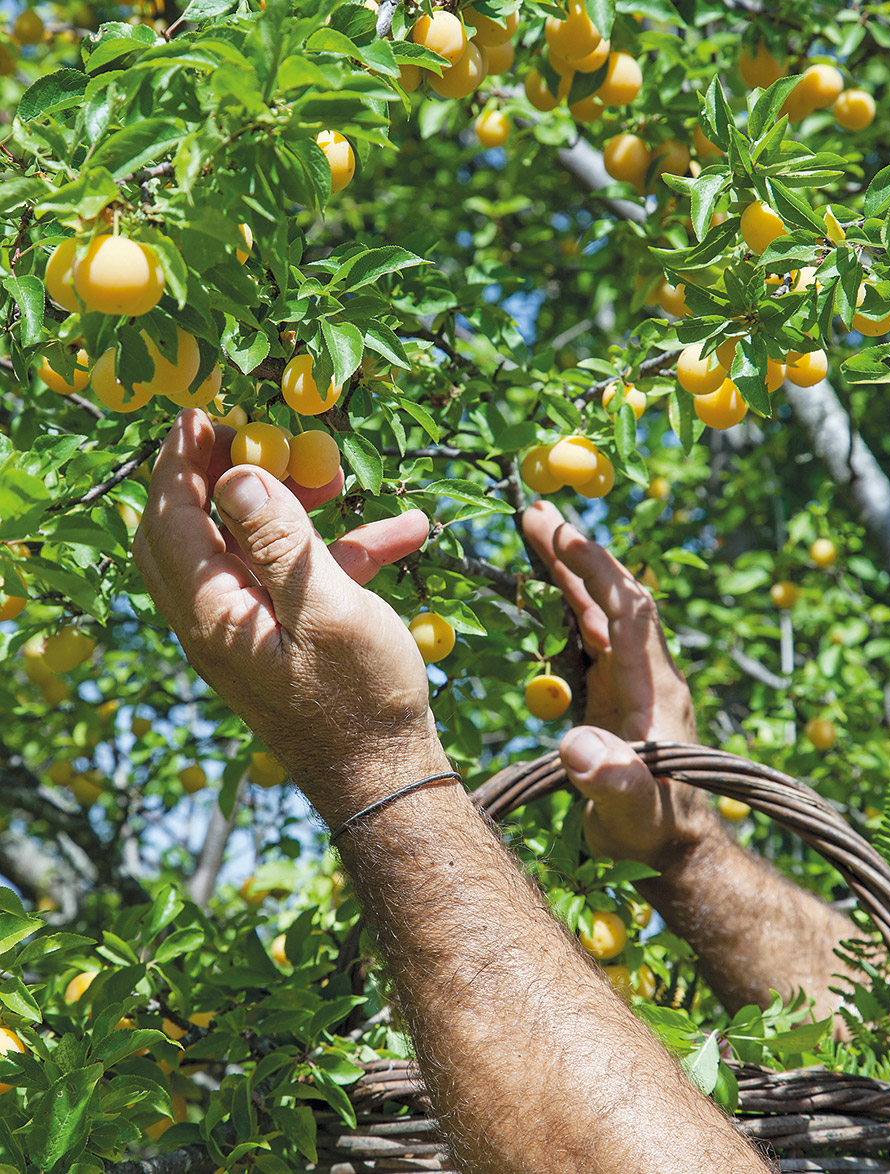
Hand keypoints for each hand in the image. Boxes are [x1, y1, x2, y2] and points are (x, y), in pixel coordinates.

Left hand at [134, 410, 445, 828]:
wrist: (386, 779)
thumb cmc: (361, 698)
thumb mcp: (326, 608)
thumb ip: (279, 539)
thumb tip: (237, 473)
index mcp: (212, 613)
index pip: (170, 520)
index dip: (180, 461)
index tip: (201, 414)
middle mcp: (216, 621)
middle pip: (194, 530)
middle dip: (220, 476)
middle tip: (254, 436)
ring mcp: (248, 633)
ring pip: (247, 550)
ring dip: (286, 509)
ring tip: (335, 477)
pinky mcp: (282, 642)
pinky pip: (295, 582)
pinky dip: (336, 552)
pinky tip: (402, 533)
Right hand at [522, 501, 711, 868]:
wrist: (673, 847)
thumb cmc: (651, 830)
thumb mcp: (630, 811)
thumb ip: (612, 781)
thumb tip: (579, 747)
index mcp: (653, 687)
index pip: (629, 609)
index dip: (598, 570)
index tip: (564, 533)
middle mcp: (646, 673)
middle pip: (611, 596)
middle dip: (575, 554)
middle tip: (533, 513)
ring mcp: (632, 680)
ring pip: (599, 610)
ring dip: (568, 572)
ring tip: (533, 534)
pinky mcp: (616, 693)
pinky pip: (589, 635)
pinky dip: (565, 604)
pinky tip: (542, 593)